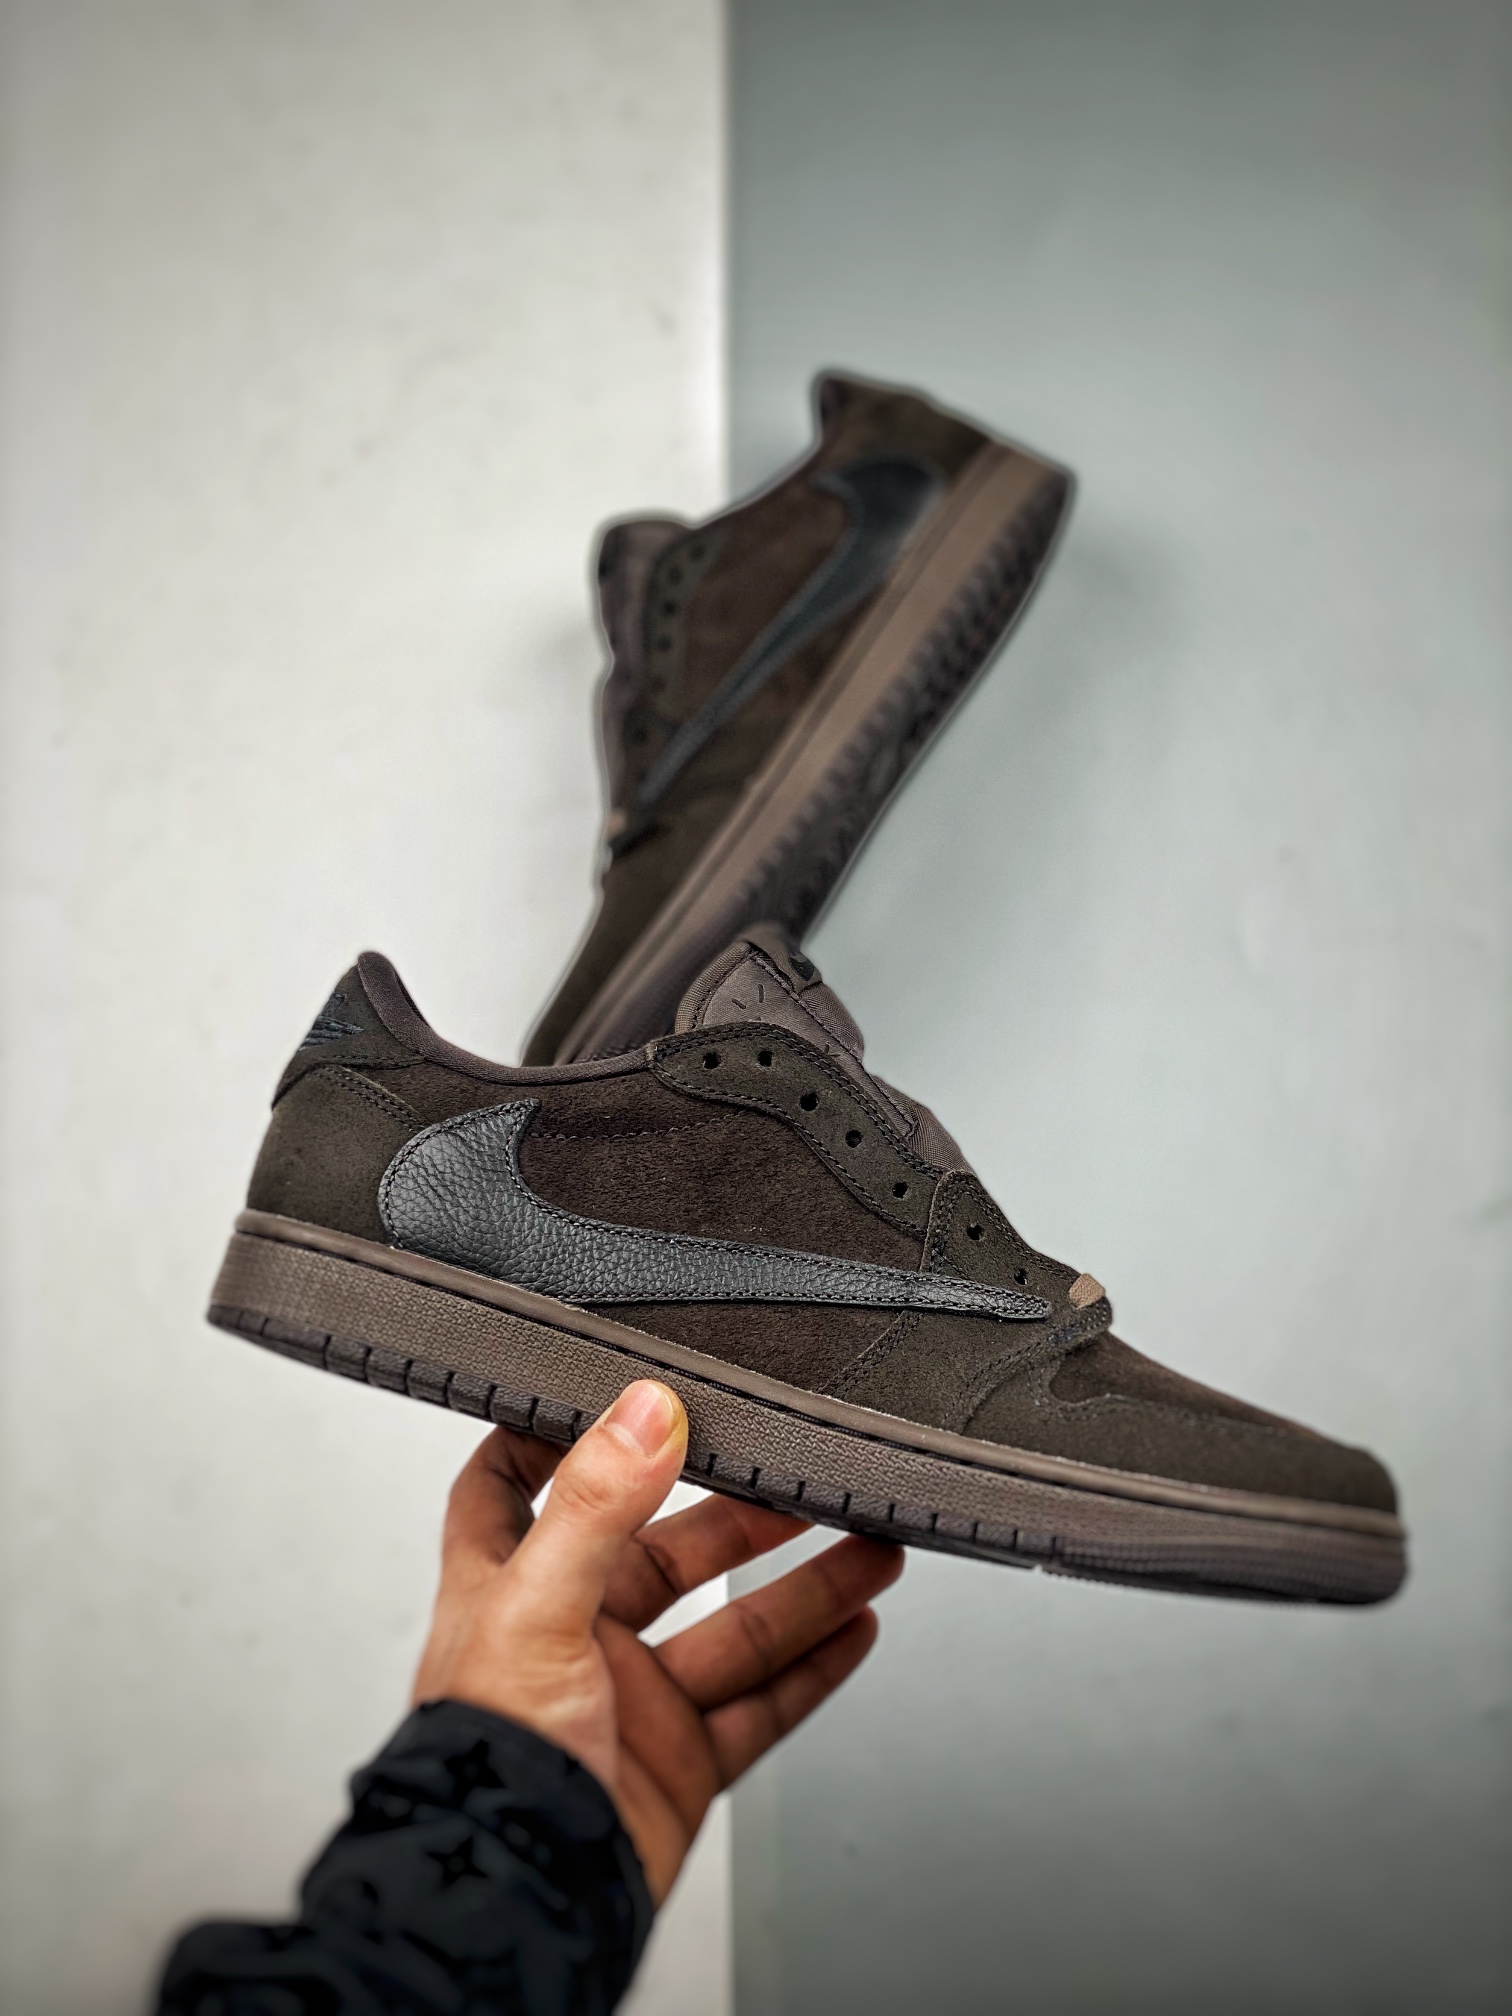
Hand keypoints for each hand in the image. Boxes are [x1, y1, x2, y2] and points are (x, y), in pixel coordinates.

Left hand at [412, 1379, 901, 1902]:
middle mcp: (571, 1637)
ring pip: (733, 1627)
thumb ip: (595, 1505)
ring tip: (872, 1545)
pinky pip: (760, 1703)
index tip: (621, 1398)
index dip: (558, 1437)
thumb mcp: (534, 1608)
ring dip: (805, 1587)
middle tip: (807, 1478)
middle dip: (742, 1516)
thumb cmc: (485, 1766)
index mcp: (509, 1586)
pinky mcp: (678, 1760)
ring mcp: (630, 1700)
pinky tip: (856, 1628)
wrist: (520, 1905)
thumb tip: (644, 1409)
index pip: (514, 1485)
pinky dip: (813, 1668)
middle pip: (665, 1552)